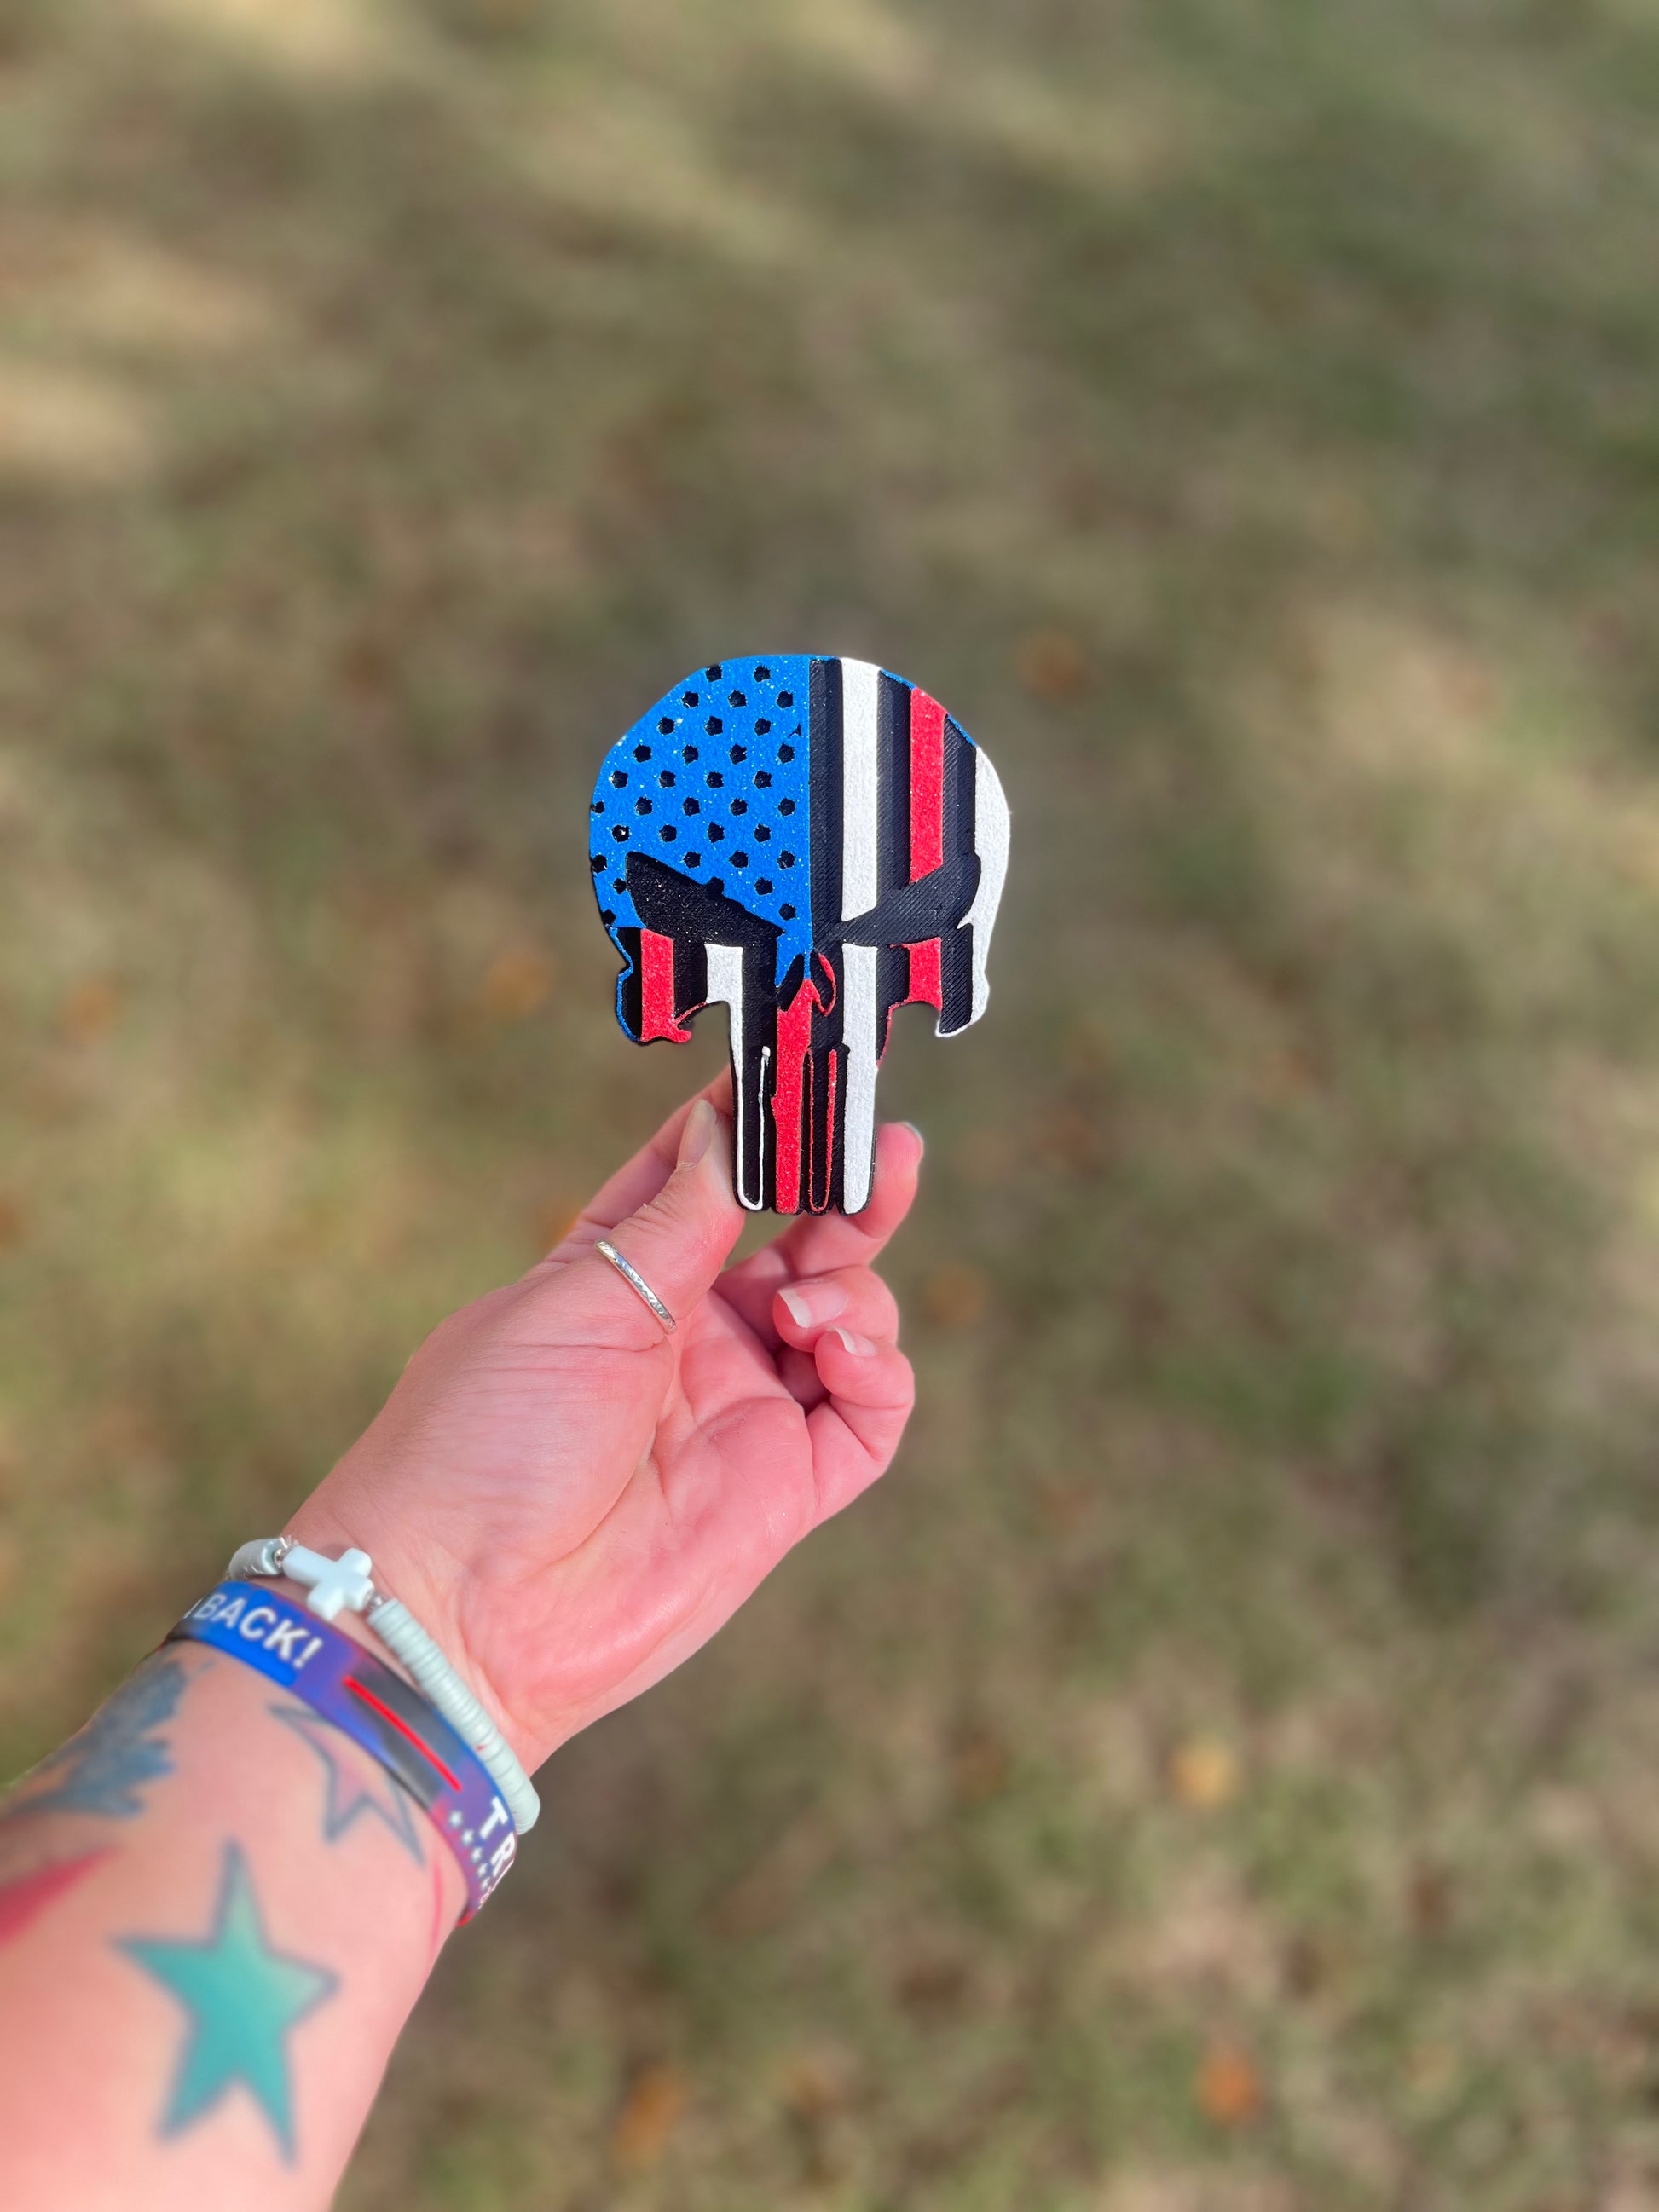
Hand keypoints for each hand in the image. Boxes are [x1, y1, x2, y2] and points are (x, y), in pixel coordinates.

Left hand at [287, 1079, 921, 1768]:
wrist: (468, 1608)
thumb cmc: (486, 1440)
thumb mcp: (578, 1298)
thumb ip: (675, 1219)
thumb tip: (727, 1126)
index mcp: (618, 1278)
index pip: (704, 1178)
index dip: (756, 1127)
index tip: (805, 1073)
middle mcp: (688, 1338)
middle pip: (798, 1241)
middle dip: (846, 1192)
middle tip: (886, 1149)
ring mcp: (741, 1412)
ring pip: (846, 1317)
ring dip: (851, 1284)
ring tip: (807, 1305)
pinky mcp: (784, 1488)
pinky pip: (870, 1412)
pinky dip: (876, 1367)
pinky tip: (834, 1351)